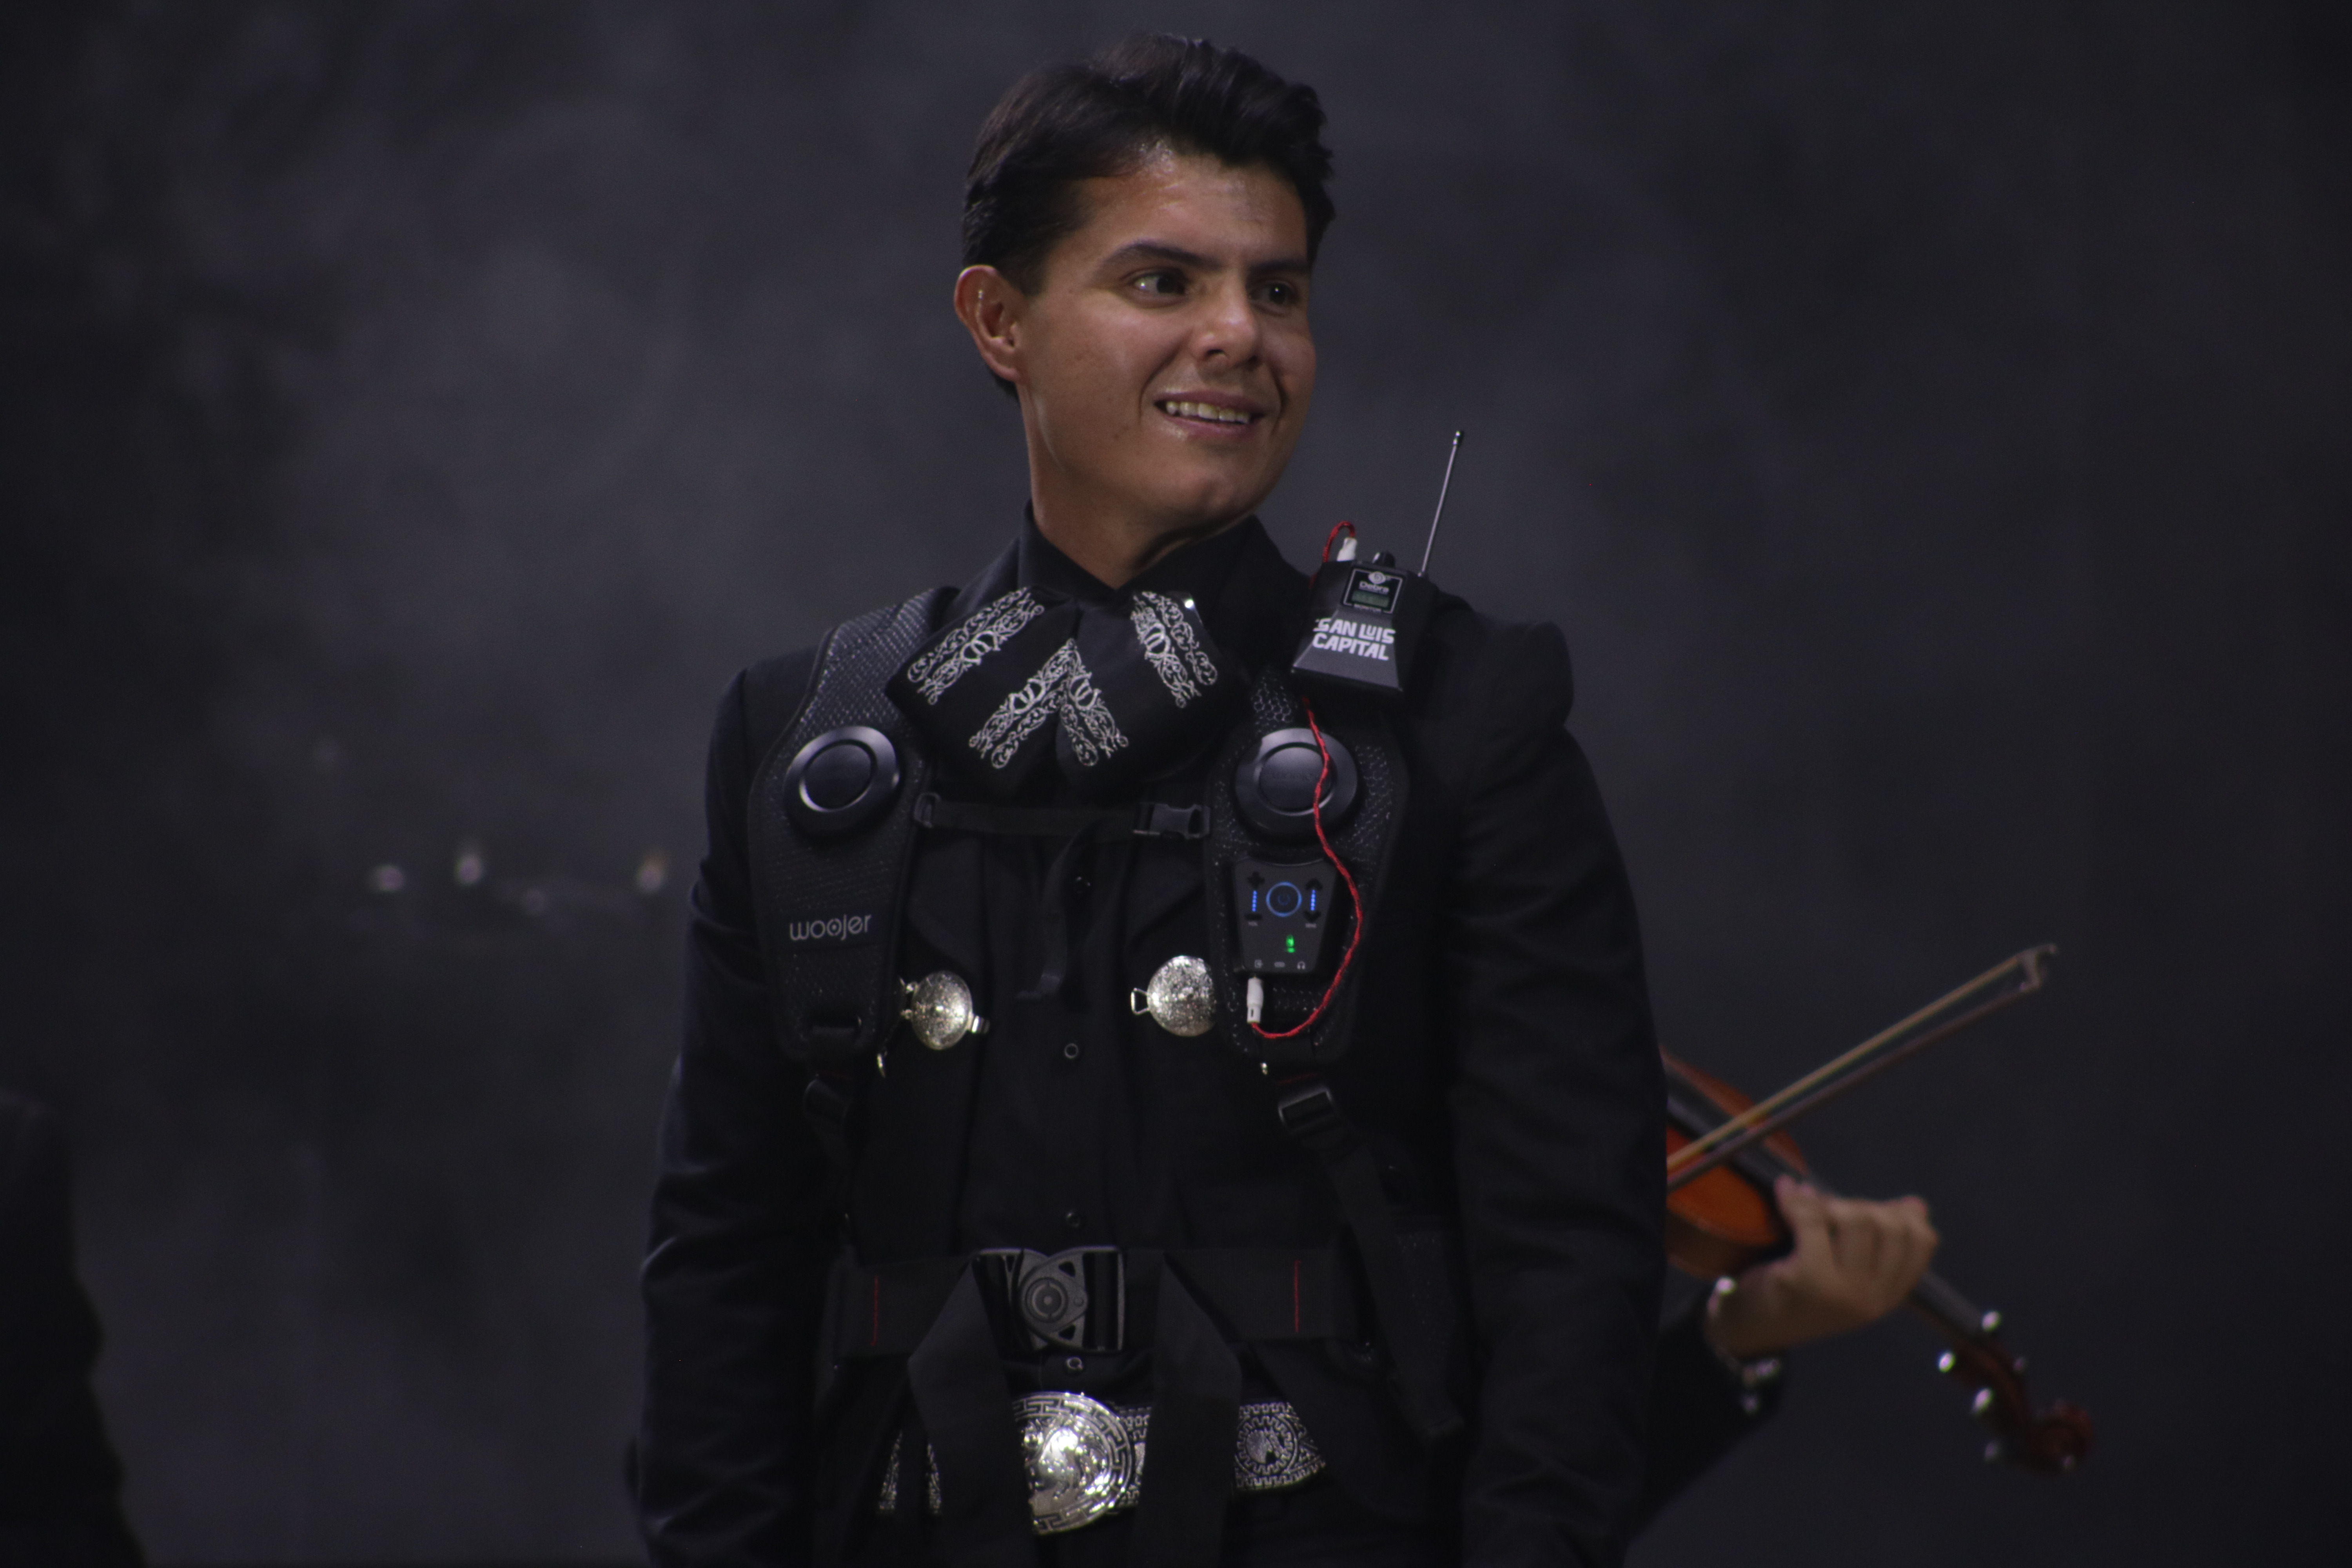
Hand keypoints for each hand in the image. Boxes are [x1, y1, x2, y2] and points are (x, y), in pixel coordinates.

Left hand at [1702, 1176, 1939, 1359]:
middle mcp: (1872, 1299)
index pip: (1921, 1242)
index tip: (1872, 1206)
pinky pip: (1811, 1221)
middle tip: (1826, 1207)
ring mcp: (1842, 1293)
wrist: (1749, 1325)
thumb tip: (1916, 1206)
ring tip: (1804, 1206)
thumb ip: (1878, 1240)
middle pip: (1887, 1225)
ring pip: (1856, 1220)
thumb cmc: (1797, 1290)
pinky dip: (1795, 1200)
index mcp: (1887, 1296)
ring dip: (1827, 1203)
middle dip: (1856, 1205)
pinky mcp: (1808, 1281)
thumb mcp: (1846, 1270)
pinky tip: (1784, 1195)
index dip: (1901, 1214)